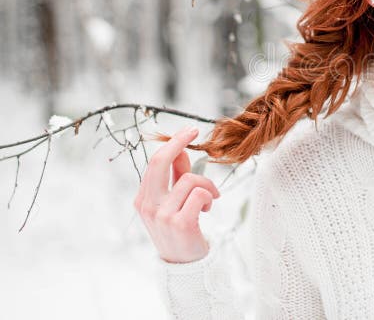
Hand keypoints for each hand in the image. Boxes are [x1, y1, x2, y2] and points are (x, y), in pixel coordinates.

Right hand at [133, 126, 219, 262]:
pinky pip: (199, 194)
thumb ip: (176, 176)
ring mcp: (162, 215)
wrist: (185, 265)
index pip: (155, 162)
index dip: (173, 143)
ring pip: (189, 180)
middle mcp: (148, 205)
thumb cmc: (181, 229)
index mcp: (143, 198)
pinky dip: (209, 196)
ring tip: (209, 199)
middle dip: (178, 142)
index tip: (189, 130)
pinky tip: (208, 207)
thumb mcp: (173, 201)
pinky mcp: (180, 223)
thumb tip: (181, 148)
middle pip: (159, 162)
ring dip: (206, 186)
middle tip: (194, 132)